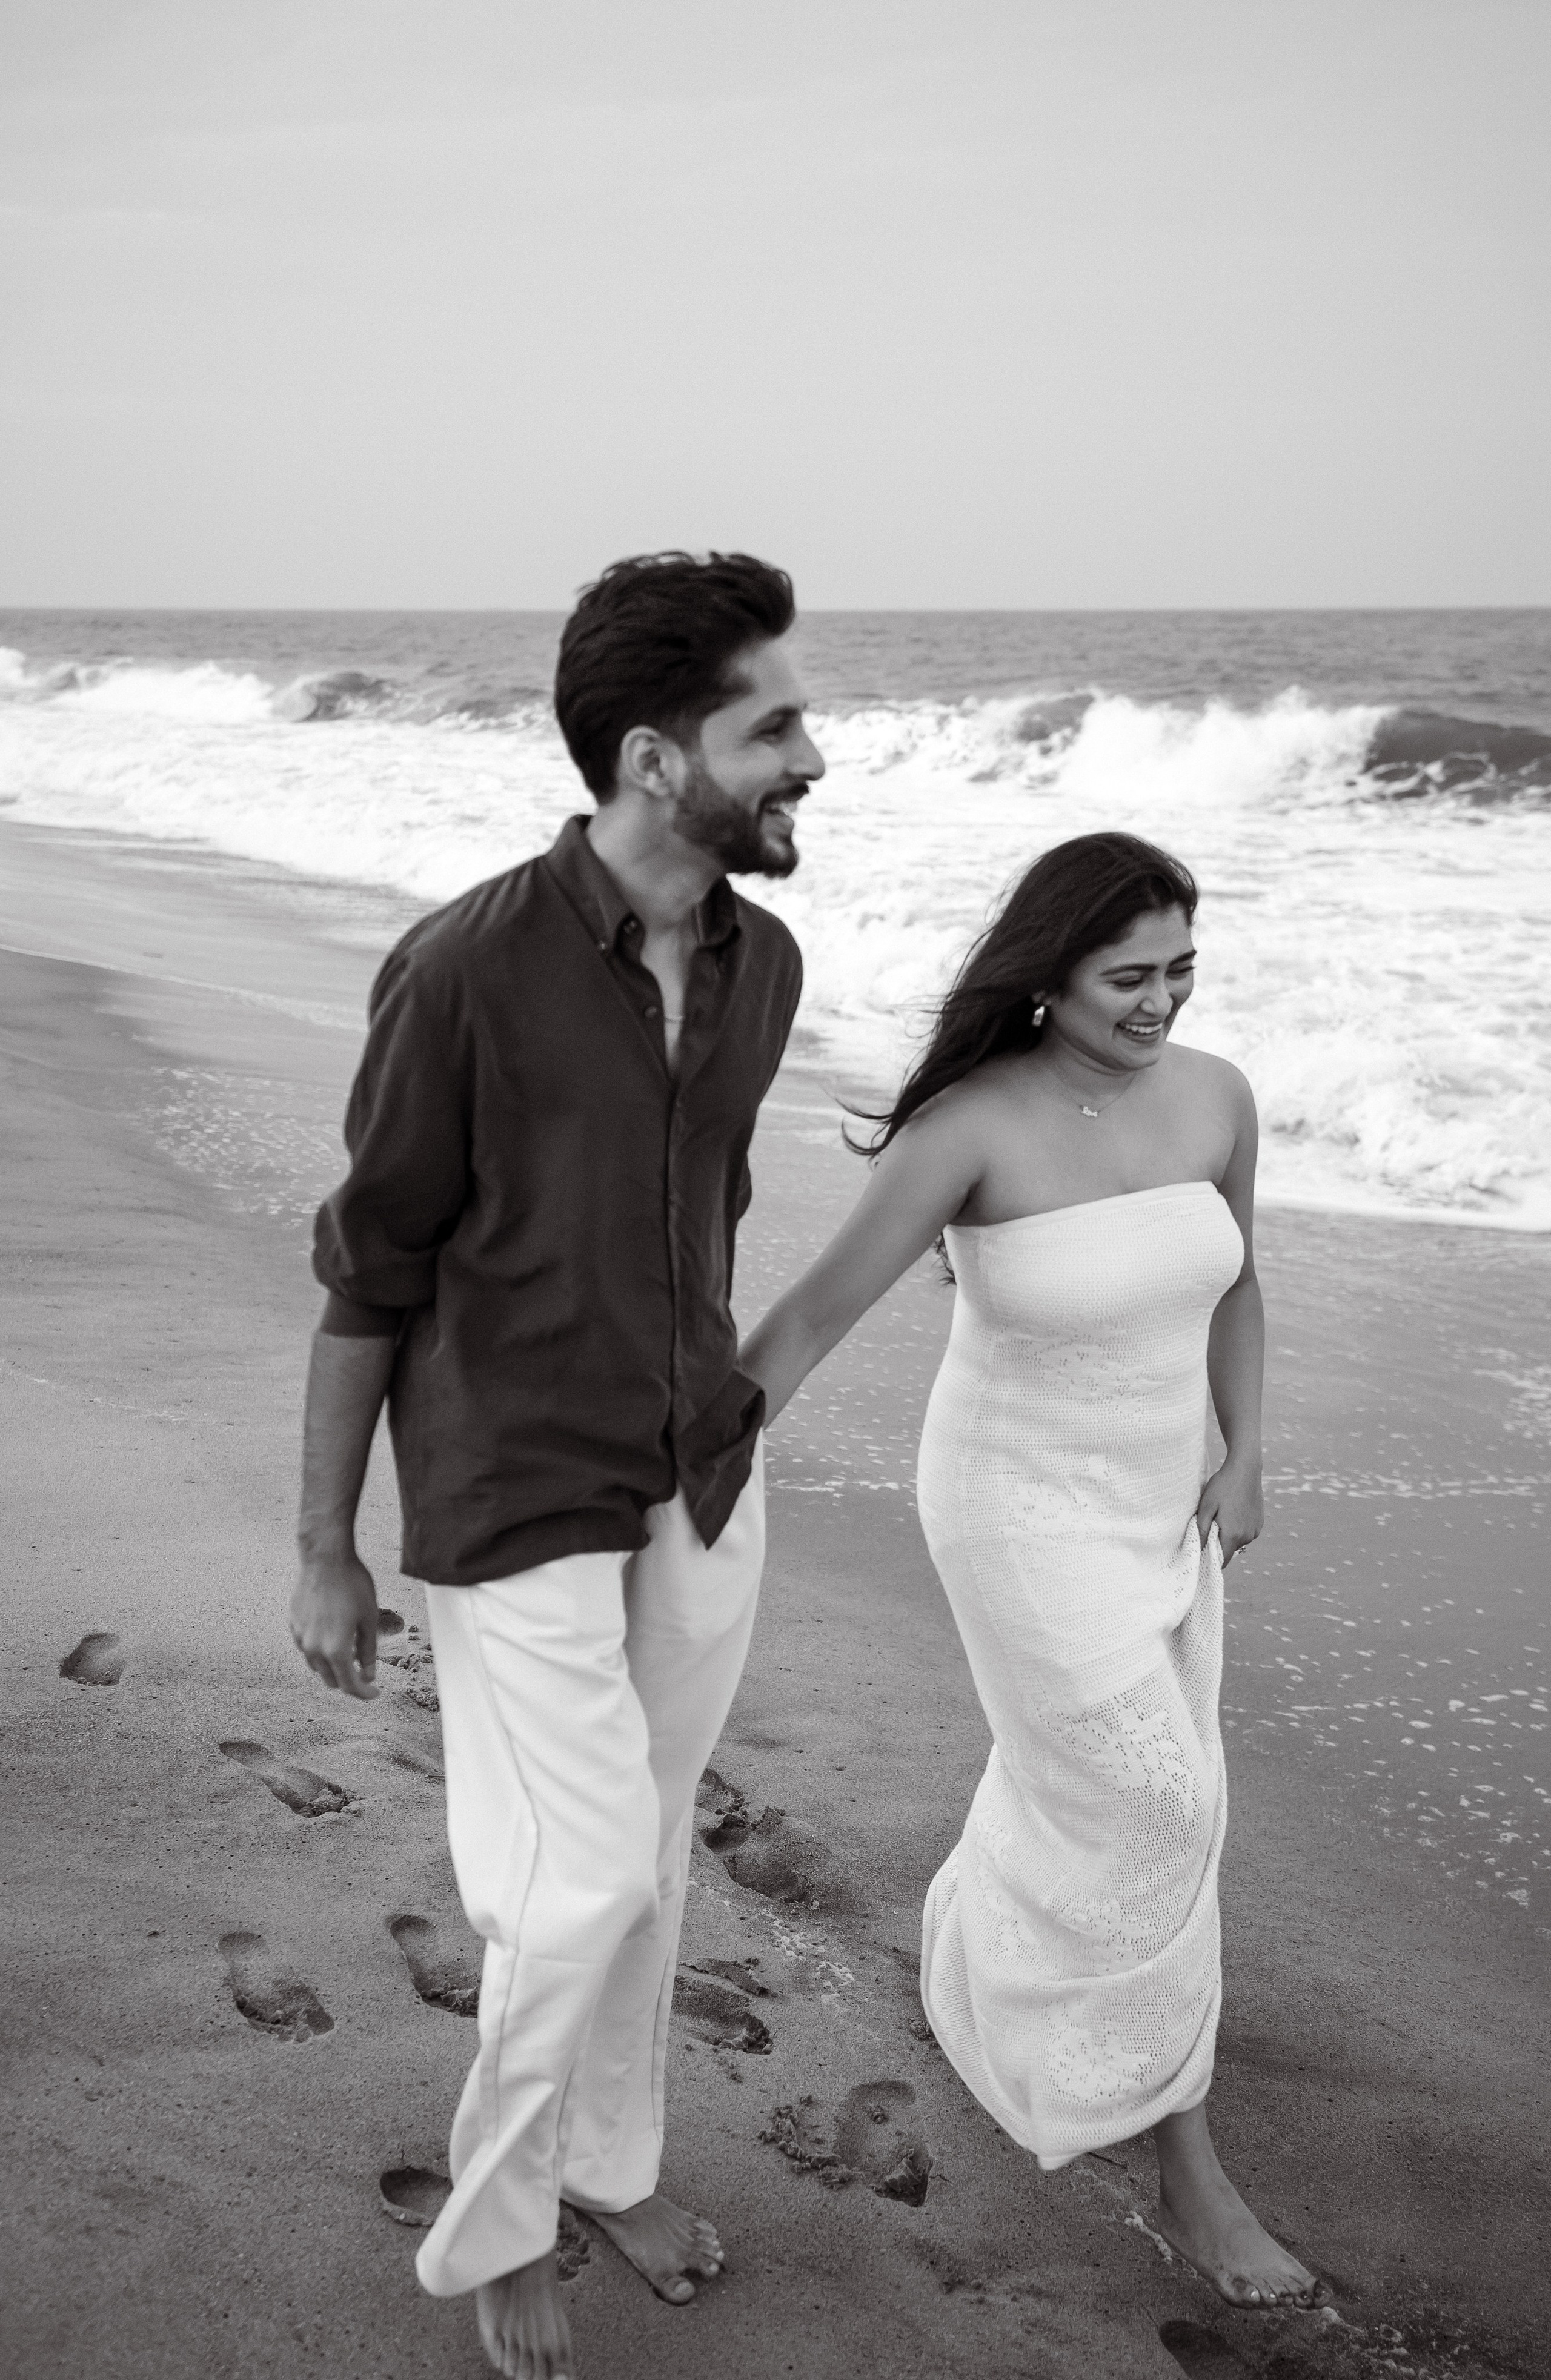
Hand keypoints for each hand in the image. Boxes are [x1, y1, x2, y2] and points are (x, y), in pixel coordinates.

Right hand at [290, 1547, 380, 1697]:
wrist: (325, 1558)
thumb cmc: (352, 1584)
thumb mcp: (369, 1618)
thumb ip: (368, 1651)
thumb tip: (368, 1675)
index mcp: (335, 1650)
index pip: (349, 1685)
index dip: (364, 1693)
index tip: (374, 1692)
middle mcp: (313, 1649)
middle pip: (331, 1679)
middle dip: (348, 1679)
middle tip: (364, 1670)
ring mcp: (300, 1637)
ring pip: (317, 1665)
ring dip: (333, 1664)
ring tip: (349, 1647)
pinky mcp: (293, 1624)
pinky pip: (307, 1646)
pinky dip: (320, 1648)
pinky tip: (332, 1631)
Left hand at [1196, 1457, 1263, 1567]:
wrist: (1245, 1469)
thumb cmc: (1222, 1486)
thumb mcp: (1206, 1506)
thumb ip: (1202, 1530)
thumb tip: (1198, 1548)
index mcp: (1233, 1535)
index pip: (1222, 1560)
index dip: (1211, 1558)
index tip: (1203, 1550)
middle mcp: (1247, 1536)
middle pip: (1230, 1550)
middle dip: (1219, 1543)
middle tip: (1211, 1524)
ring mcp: (1255, 1530)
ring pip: (1238, 1541)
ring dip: (1229, 1534)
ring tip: (1223, 1514)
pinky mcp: (1260, 1522)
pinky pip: (1246, 1532)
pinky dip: (1239, 1527)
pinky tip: (1234, 1511)